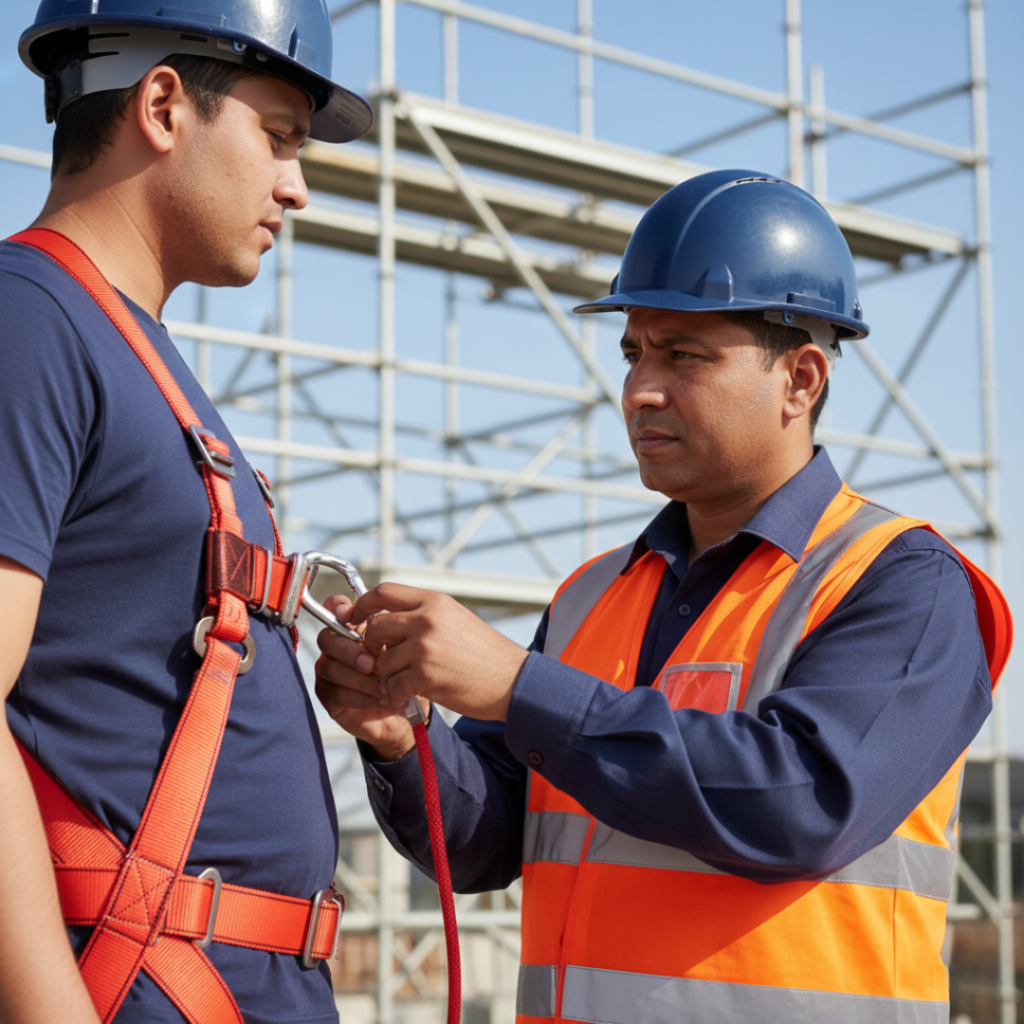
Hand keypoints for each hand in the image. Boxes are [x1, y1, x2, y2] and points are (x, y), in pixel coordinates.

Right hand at [313, 595, 421, 761]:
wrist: (408, 709)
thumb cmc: (406, 673)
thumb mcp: (405, 648)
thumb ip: (393, 632)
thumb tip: (391, 622)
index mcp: (354, 628)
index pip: (334, 609)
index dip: (336, 608)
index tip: (350, 614)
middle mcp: (337, 647)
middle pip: (327, 639)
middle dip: (349, 651)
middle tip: (372, 664)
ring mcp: (330, 671)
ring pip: (330, 668)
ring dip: (359, 679)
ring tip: (385, 687)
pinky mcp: (329, 697)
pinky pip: (336, 693)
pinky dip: (361, 697)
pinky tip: (381, 699)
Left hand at [320, 583, 528, 720]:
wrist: (513, 681)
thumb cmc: (485, 654)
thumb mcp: (455, 620)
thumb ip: (422, 615)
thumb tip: (383, 620)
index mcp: (435, 601)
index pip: (384, 592)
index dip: (362, 604)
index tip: (353, 617)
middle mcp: (427, 619)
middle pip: (375, 627)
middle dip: (372, 647)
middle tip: (382, 660)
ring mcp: (424, 646)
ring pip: (381, 661)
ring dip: (387, 676)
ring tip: (405, 682)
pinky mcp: (424, 675)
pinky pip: (390, 685)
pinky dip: (395, 694)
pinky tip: (408, 696)